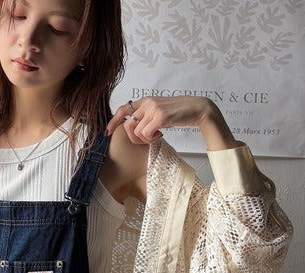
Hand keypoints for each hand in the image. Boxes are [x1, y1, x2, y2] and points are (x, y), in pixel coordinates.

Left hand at [106, 96, 238, 149]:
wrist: (197, 109)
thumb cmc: (179, 113)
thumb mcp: (159, 112)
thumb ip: (146, 117)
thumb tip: (134, 129)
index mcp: (145, 101)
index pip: (123, 109)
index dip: (113, 121)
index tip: (107, 132)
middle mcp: (147, 103)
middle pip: (128, 126)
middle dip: (135, 138)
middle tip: (148, 139)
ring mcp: (154, 109)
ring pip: (137, 132)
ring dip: (146, 139)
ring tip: (158, 135)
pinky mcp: (161, 116)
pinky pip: (146, 134)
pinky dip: (153, 138)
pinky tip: (162, 134)